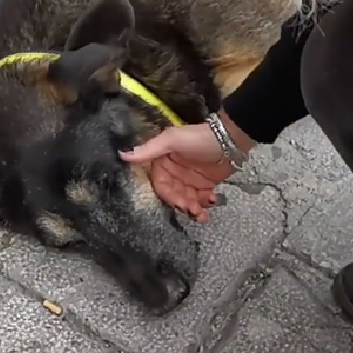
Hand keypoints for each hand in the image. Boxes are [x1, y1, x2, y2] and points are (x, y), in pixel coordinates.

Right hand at [120, 110, 253, 221]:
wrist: (230, 139)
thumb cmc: (198, 138)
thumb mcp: (172, 140)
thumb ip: (149, 150)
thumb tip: (122, 155)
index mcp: (163, 161)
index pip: (160, 185)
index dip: (169, 196)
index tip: (180, 203)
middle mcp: (174, 172)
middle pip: (174, 195)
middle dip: (184, 204)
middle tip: (194, 210)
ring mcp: (190, 178)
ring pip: (187, 199)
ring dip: (194, 208)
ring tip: (203, 214)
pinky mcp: (205, 183)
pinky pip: (200, 199)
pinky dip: (205, 204)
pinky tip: (212, 202)